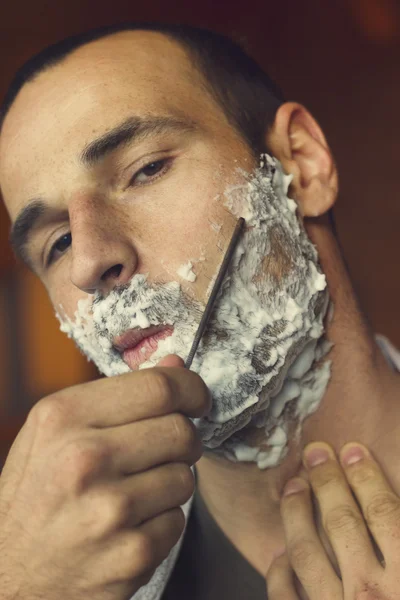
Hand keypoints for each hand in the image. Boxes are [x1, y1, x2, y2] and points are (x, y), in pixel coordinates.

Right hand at [0, 355, 209, 599]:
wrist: (7, 578)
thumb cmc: (34, 495)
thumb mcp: (55, 432)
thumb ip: (116, 395)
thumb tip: (175, 365)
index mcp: (64, 418)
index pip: (158, 387)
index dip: (190, 388)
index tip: (196, 399)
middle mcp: (85, 459)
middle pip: (181, 430)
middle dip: (183, 439)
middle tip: (164, 450)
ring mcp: (110, 510)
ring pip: (186, 476)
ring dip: (170, 483)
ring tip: (134, 493)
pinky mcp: (131, 554)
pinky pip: (178, 520)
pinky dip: (161, 521)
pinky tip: (129, 526)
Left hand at [266, 441, 399, 598]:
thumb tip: (394, 508)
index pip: (384, 513)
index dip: (367, 477)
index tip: (353, 451)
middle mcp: (370, 592)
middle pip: (343, 524)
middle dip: (329, 482)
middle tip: (316, 453)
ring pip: (307, 553)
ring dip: (297, 514)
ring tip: (294, 486)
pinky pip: (286, 599)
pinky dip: (281, 575)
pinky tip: (281, 556)